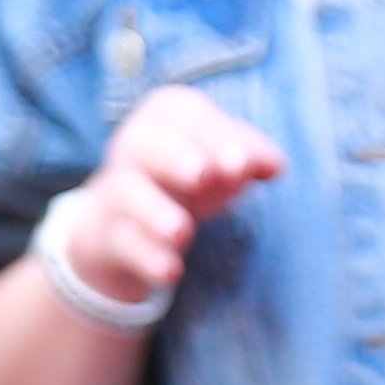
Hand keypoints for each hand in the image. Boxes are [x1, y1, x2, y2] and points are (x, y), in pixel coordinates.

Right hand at [49, 85, 287, 307]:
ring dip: (153, 211)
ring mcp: (116, 193)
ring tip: (183, 231)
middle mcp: (134, 148)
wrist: (120, 226)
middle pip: (145, 143)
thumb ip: (249, 159)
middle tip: (203, 175)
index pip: (186, 114)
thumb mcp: (218, 164)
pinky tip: (171, 270)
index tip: (242, 165)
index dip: (214, 136)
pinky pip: (123, 244)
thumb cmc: (183, 181)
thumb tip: (276, 166)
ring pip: (127, 193)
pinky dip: (145, 257)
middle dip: (175, 156)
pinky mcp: (108, 237)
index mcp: (164, 118)